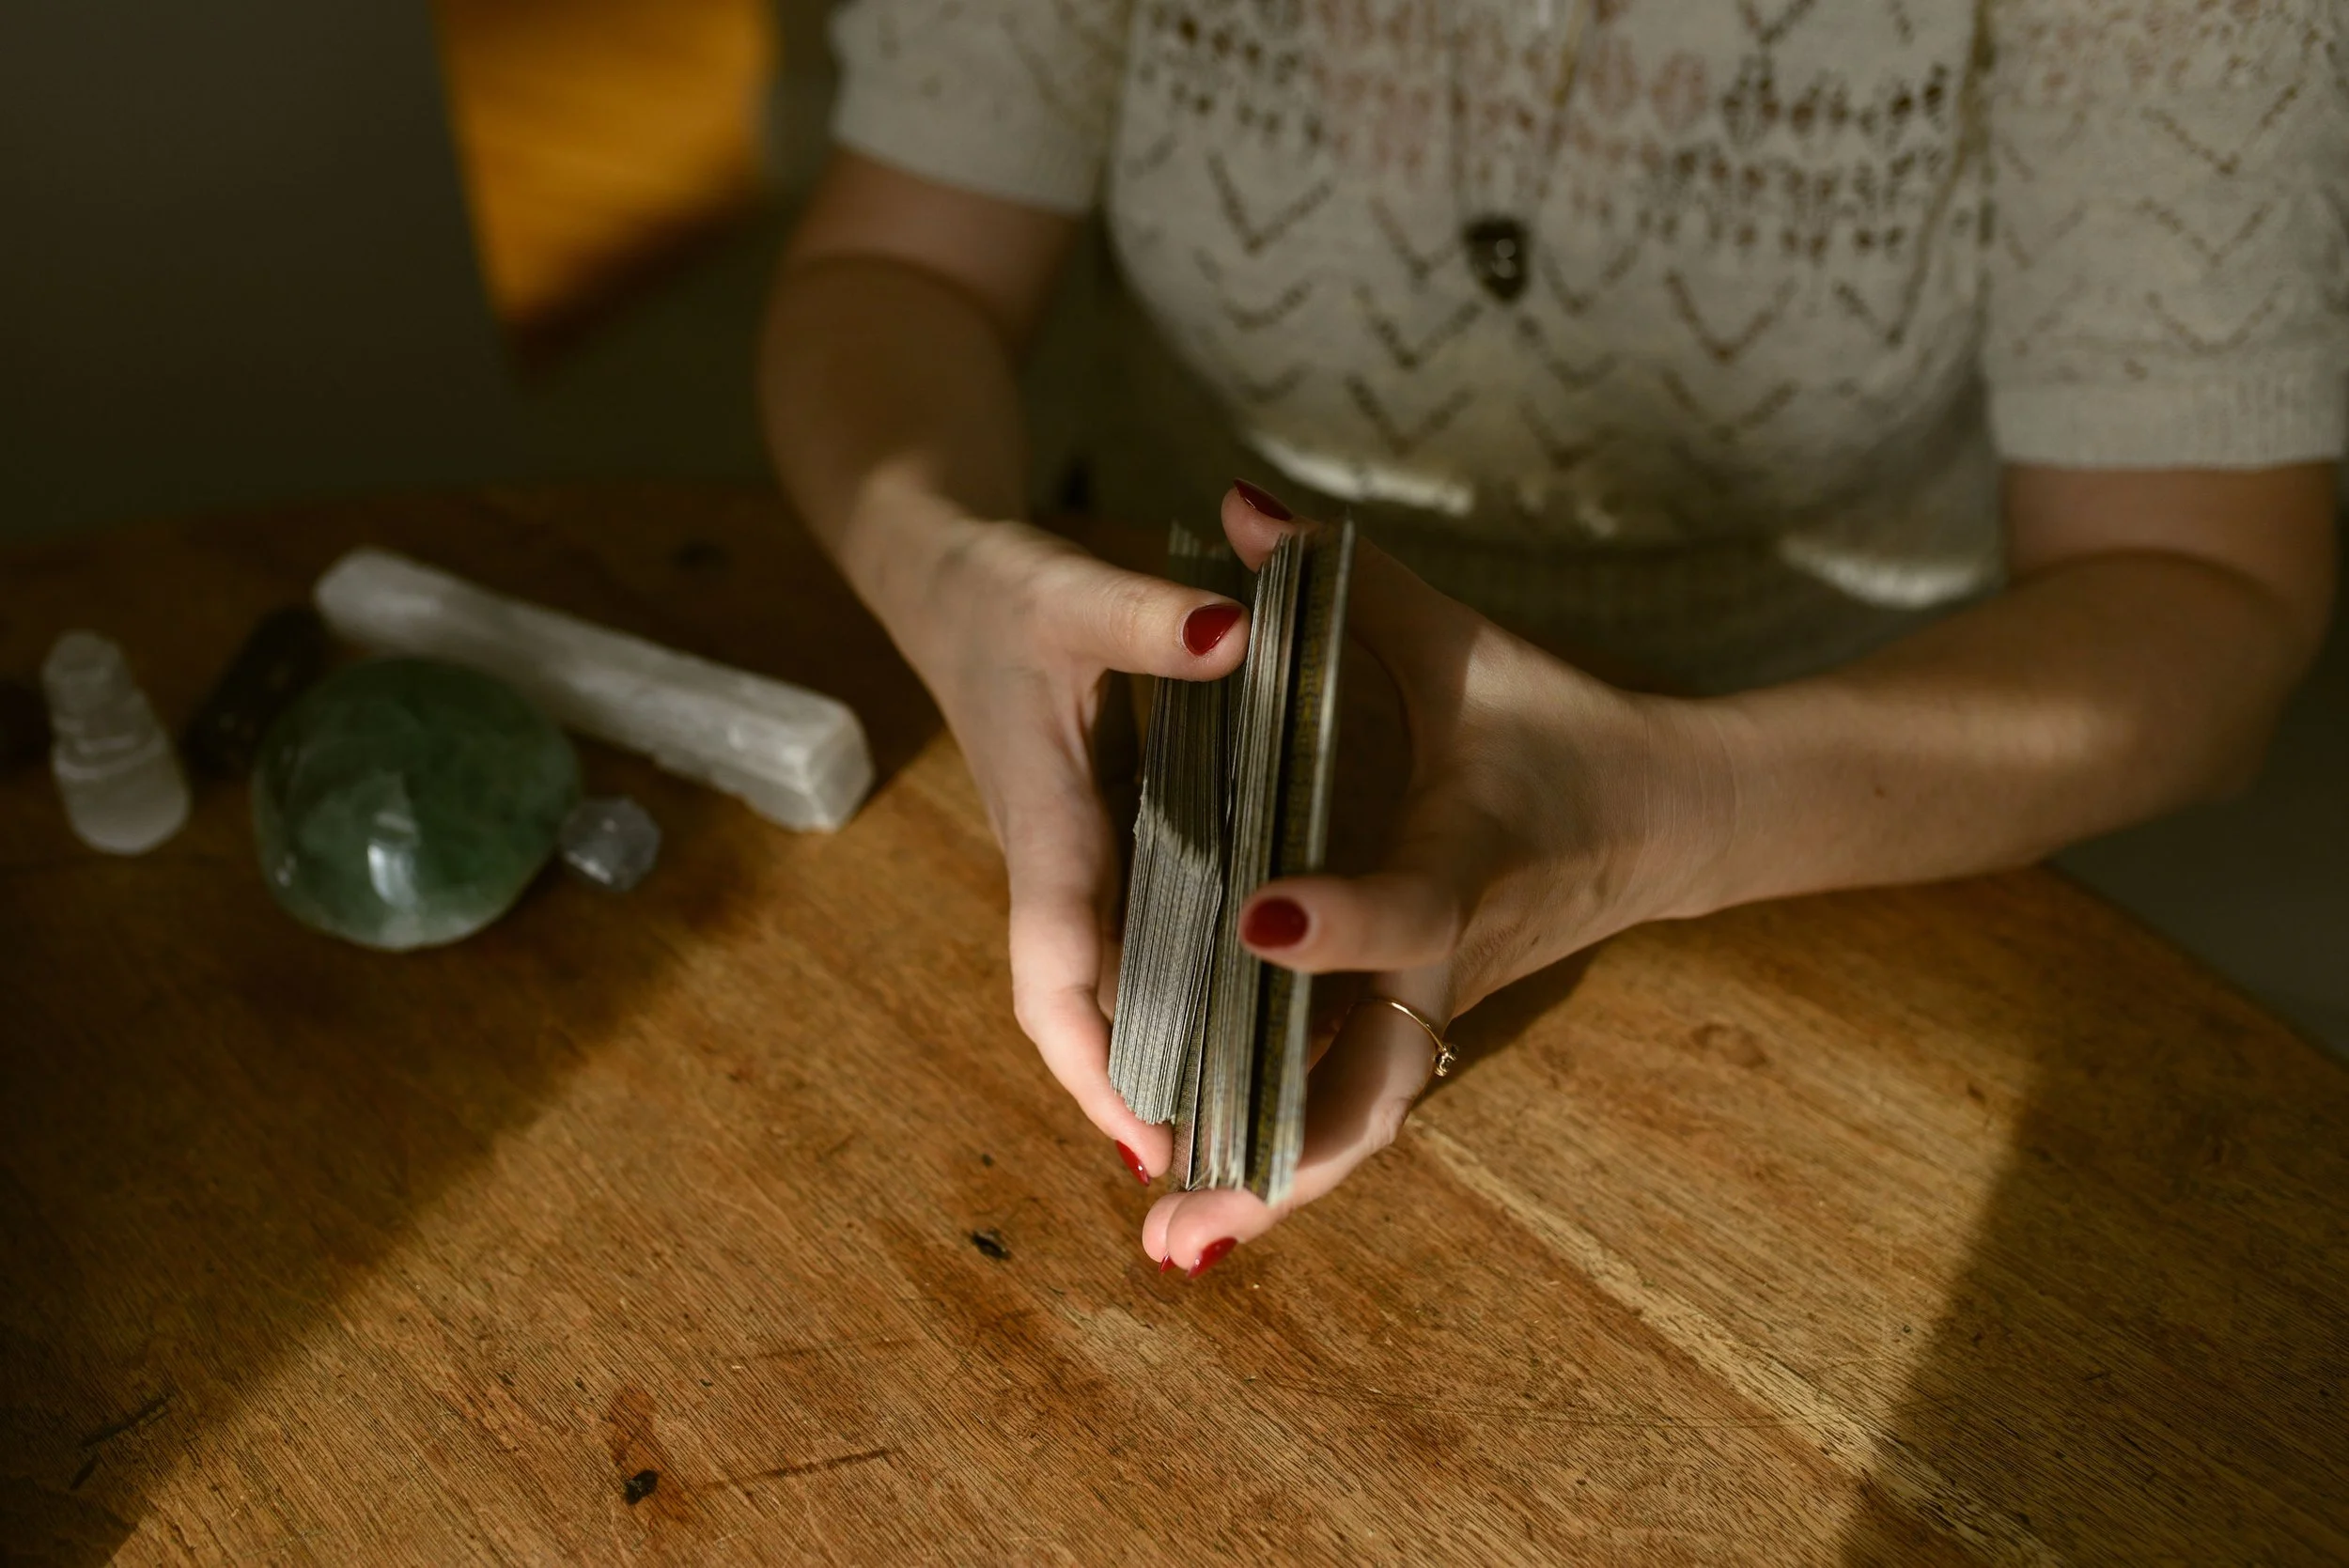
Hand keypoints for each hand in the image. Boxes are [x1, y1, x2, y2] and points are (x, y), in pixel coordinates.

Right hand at [873, 511, 1251, 1177]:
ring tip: (1243, 1128)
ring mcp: (1076, 859)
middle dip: (1134, 1097)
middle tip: (1217, 1177)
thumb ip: (1143, 618)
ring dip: (1158, 1054)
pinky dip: (1174, 989)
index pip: (1053, 972)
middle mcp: (1060, 863)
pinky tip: (1240, 1016)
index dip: (1090, 1062)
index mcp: (1048, 827)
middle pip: (1085, 1010)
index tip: (1143, 1140)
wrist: (942, 576)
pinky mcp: (1098, 839)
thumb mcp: (1067, 590)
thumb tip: (1230, 634)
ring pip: (1111, 983)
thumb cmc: (999, 590)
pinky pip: (1133, 936)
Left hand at [1144, 484, 1729, 1272]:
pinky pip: (1345, 1098)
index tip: (1257, 914)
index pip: (1407, 903)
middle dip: (1285, 1150)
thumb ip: (1345, 579)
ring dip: (1273, 1187)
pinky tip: (1202, 1204)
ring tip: (1173, 1248)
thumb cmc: (1558, 724)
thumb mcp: (1459, 642)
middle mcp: (1448, 959)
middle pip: (1373, 1081)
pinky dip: (1283, 1155)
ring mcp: (1435, 1006)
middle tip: (1186, 1213)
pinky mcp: (1421, 1021)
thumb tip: (1235, 500)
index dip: (1340, 916)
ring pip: (1355, 1118)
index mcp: (1466, 861)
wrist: (1674, 815)